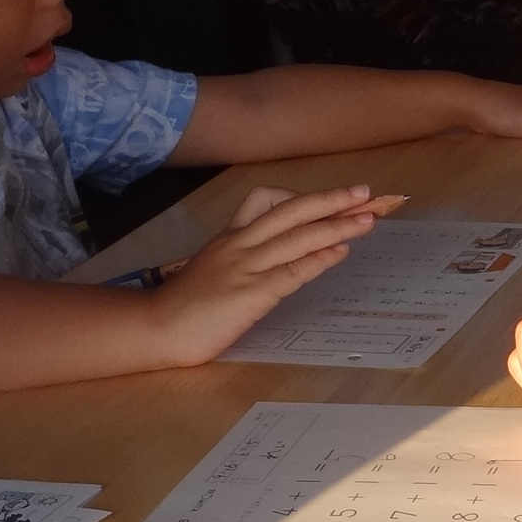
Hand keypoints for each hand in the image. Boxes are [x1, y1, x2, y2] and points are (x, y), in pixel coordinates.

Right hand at [149, 184, 381, 362]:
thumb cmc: (183, 306)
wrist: (155, 328)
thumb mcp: (212, 270)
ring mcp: (245, 267)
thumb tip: (277, 260)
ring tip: (366, 220)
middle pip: (290, 210)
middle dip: (330, 199)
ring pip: (297, 236)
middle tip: (364, 193)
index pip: (264, 200)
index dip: (302, 197)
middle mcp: (239, 245)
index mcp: (229, 237)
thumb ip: (241, 260)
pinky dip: (319, 258)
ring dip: (336, 225)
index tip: (331, 198)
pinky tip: (340, 253)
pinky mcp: (250, 294)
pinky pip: (292, 271)